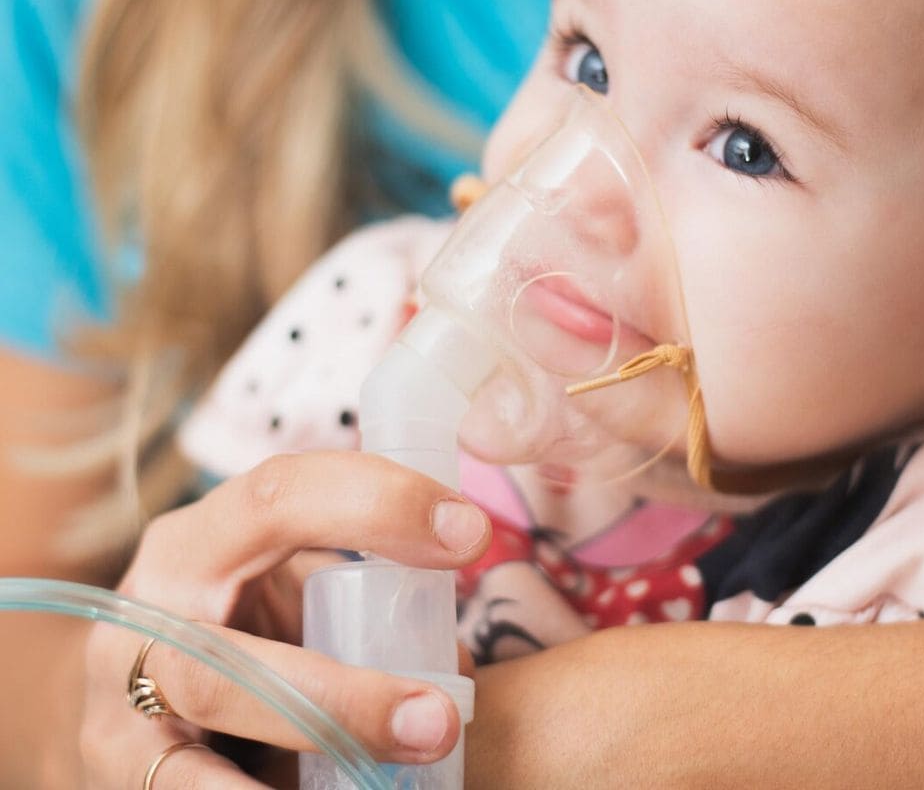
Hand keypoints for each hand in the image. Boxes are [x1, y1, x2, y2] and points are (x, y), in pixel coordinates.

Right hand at [79, 451, 489, 787]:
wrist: (130, 690)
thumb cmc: (235, 629)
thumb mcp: (284, 597)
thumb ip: (353, 606)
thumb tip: (454, 662)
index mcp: (201, 540)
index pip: (282, 494)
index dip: (379, 504)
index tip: (470, 533)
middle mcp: (150, 609)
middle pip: (233, 645)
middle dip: (343, 692)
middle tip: (443, 716)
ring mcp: (121, 698)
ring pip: (211, 717)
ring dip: (313, 746)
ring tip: (406, 760)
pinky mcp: (121, 771)